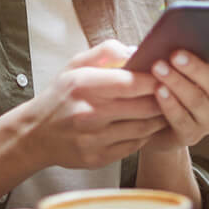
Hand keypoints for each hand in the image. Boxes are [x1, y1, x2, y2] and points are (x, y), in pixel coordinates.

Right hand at [26, 40, 167, 169]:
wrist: (36, 134)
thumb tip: (135, 50)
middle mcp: (89, 113)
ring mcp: (94, 139)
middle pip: (143, 107)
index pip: (130, 83)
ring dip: (159, 118)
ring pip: (142, 128)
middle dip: (163, 98)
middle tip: (173, 91)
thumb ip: (105, 51)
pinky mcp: (98, 158)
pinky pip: (134, 146)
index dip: (154, 79)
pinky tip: (147, 125)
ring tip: (166, 107)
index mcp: (84, 85)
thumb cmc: (61, 95)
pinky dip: (145, 135)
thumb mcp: (75, 65)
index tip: (165, 74)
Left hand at [141, 41, 208, 151]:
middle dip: (195, 67)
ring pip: (197, 100)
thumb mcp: (175, 68)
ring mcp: (208, 121)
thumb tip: (170, 38)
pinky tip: (158, 90)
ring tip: (158, 68)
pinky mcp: (191, 136)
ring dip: (177, 82)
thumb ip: (180, 55)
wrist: (155, 126)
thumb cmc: (166, 84)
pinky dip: (169, 103)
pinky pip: (182, 119)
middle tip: (175, 54)